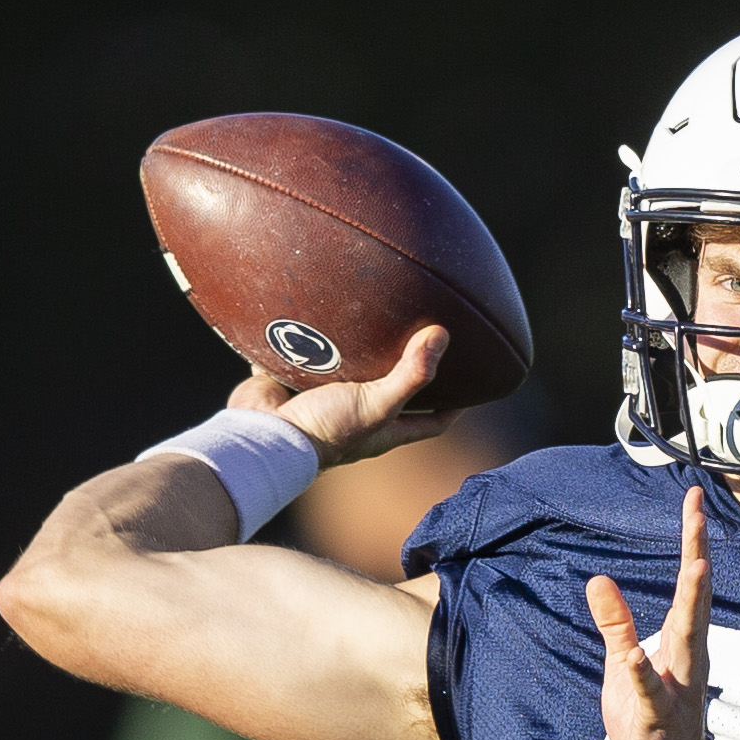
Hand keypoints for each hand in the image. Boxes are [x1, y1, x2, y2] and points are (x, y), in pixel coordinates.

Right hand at [228, 326, 456, 467]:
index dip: (456, 405)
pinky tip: (323, 306)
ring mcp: (324, 397)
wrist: (263, 434)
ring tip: (382, 311)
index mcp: (384, 428)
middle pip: (394, 391)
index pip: (433, 421)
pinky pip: (305, 352)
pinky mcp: (292, 379)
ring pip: (349, 370)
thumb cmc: (325, 430)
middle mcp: (358, 414)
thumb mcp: (376, 404)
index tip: (476, 381)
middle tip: (431, 332)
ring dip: (362, 348)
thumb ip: (410, 376)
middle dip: (410, 368)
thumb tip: (442, 336)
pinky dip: (311, 333)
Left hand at [587, 487, 711, 739]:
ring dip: (691, 603)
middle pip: (696, 599)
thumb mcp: (624, 662)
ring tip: (696, 564)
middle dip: (697, 554)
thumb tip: (598, 580)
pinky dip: (642, 673)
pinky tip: (634, 655)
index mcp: (682, 642)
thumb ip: (615, 623)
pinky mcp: (656, 717)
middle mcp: (688, 658)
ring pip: (685, 640)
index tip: (693, 499)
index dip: (691, 541)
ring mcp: (677, 687)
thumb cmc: (648, 718)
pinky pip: (649, 692)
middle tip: (699, 514)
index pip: (690, 585)